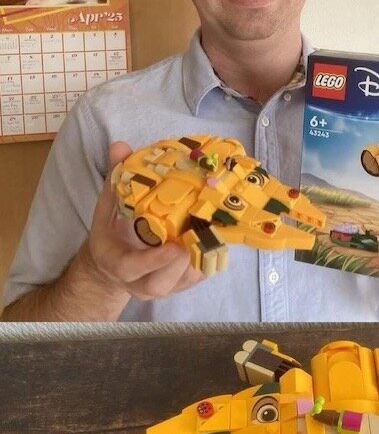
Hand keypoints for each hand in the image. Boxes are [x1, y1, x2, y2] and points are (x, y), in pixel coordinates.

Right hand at [84, 141, 205, 300]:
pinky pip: (198, 276)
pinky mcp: (181, 284)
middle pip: (159, 284)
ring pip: (183, 282)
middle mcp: (139, 283)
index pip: (132, 268)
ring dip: (200, 257)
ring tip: (212, 230)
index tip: (174, 246)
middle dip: (179, 263)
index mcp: (117, 264)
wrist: (114, 266)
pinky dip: (209, 257)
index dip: (154, 259)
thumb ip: (114, 180)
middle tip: (195, 236)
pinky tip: (217, 234)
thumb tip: (121, 146)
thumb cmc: (113, 235)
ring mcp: (163, 287)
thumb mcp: (107, 209)